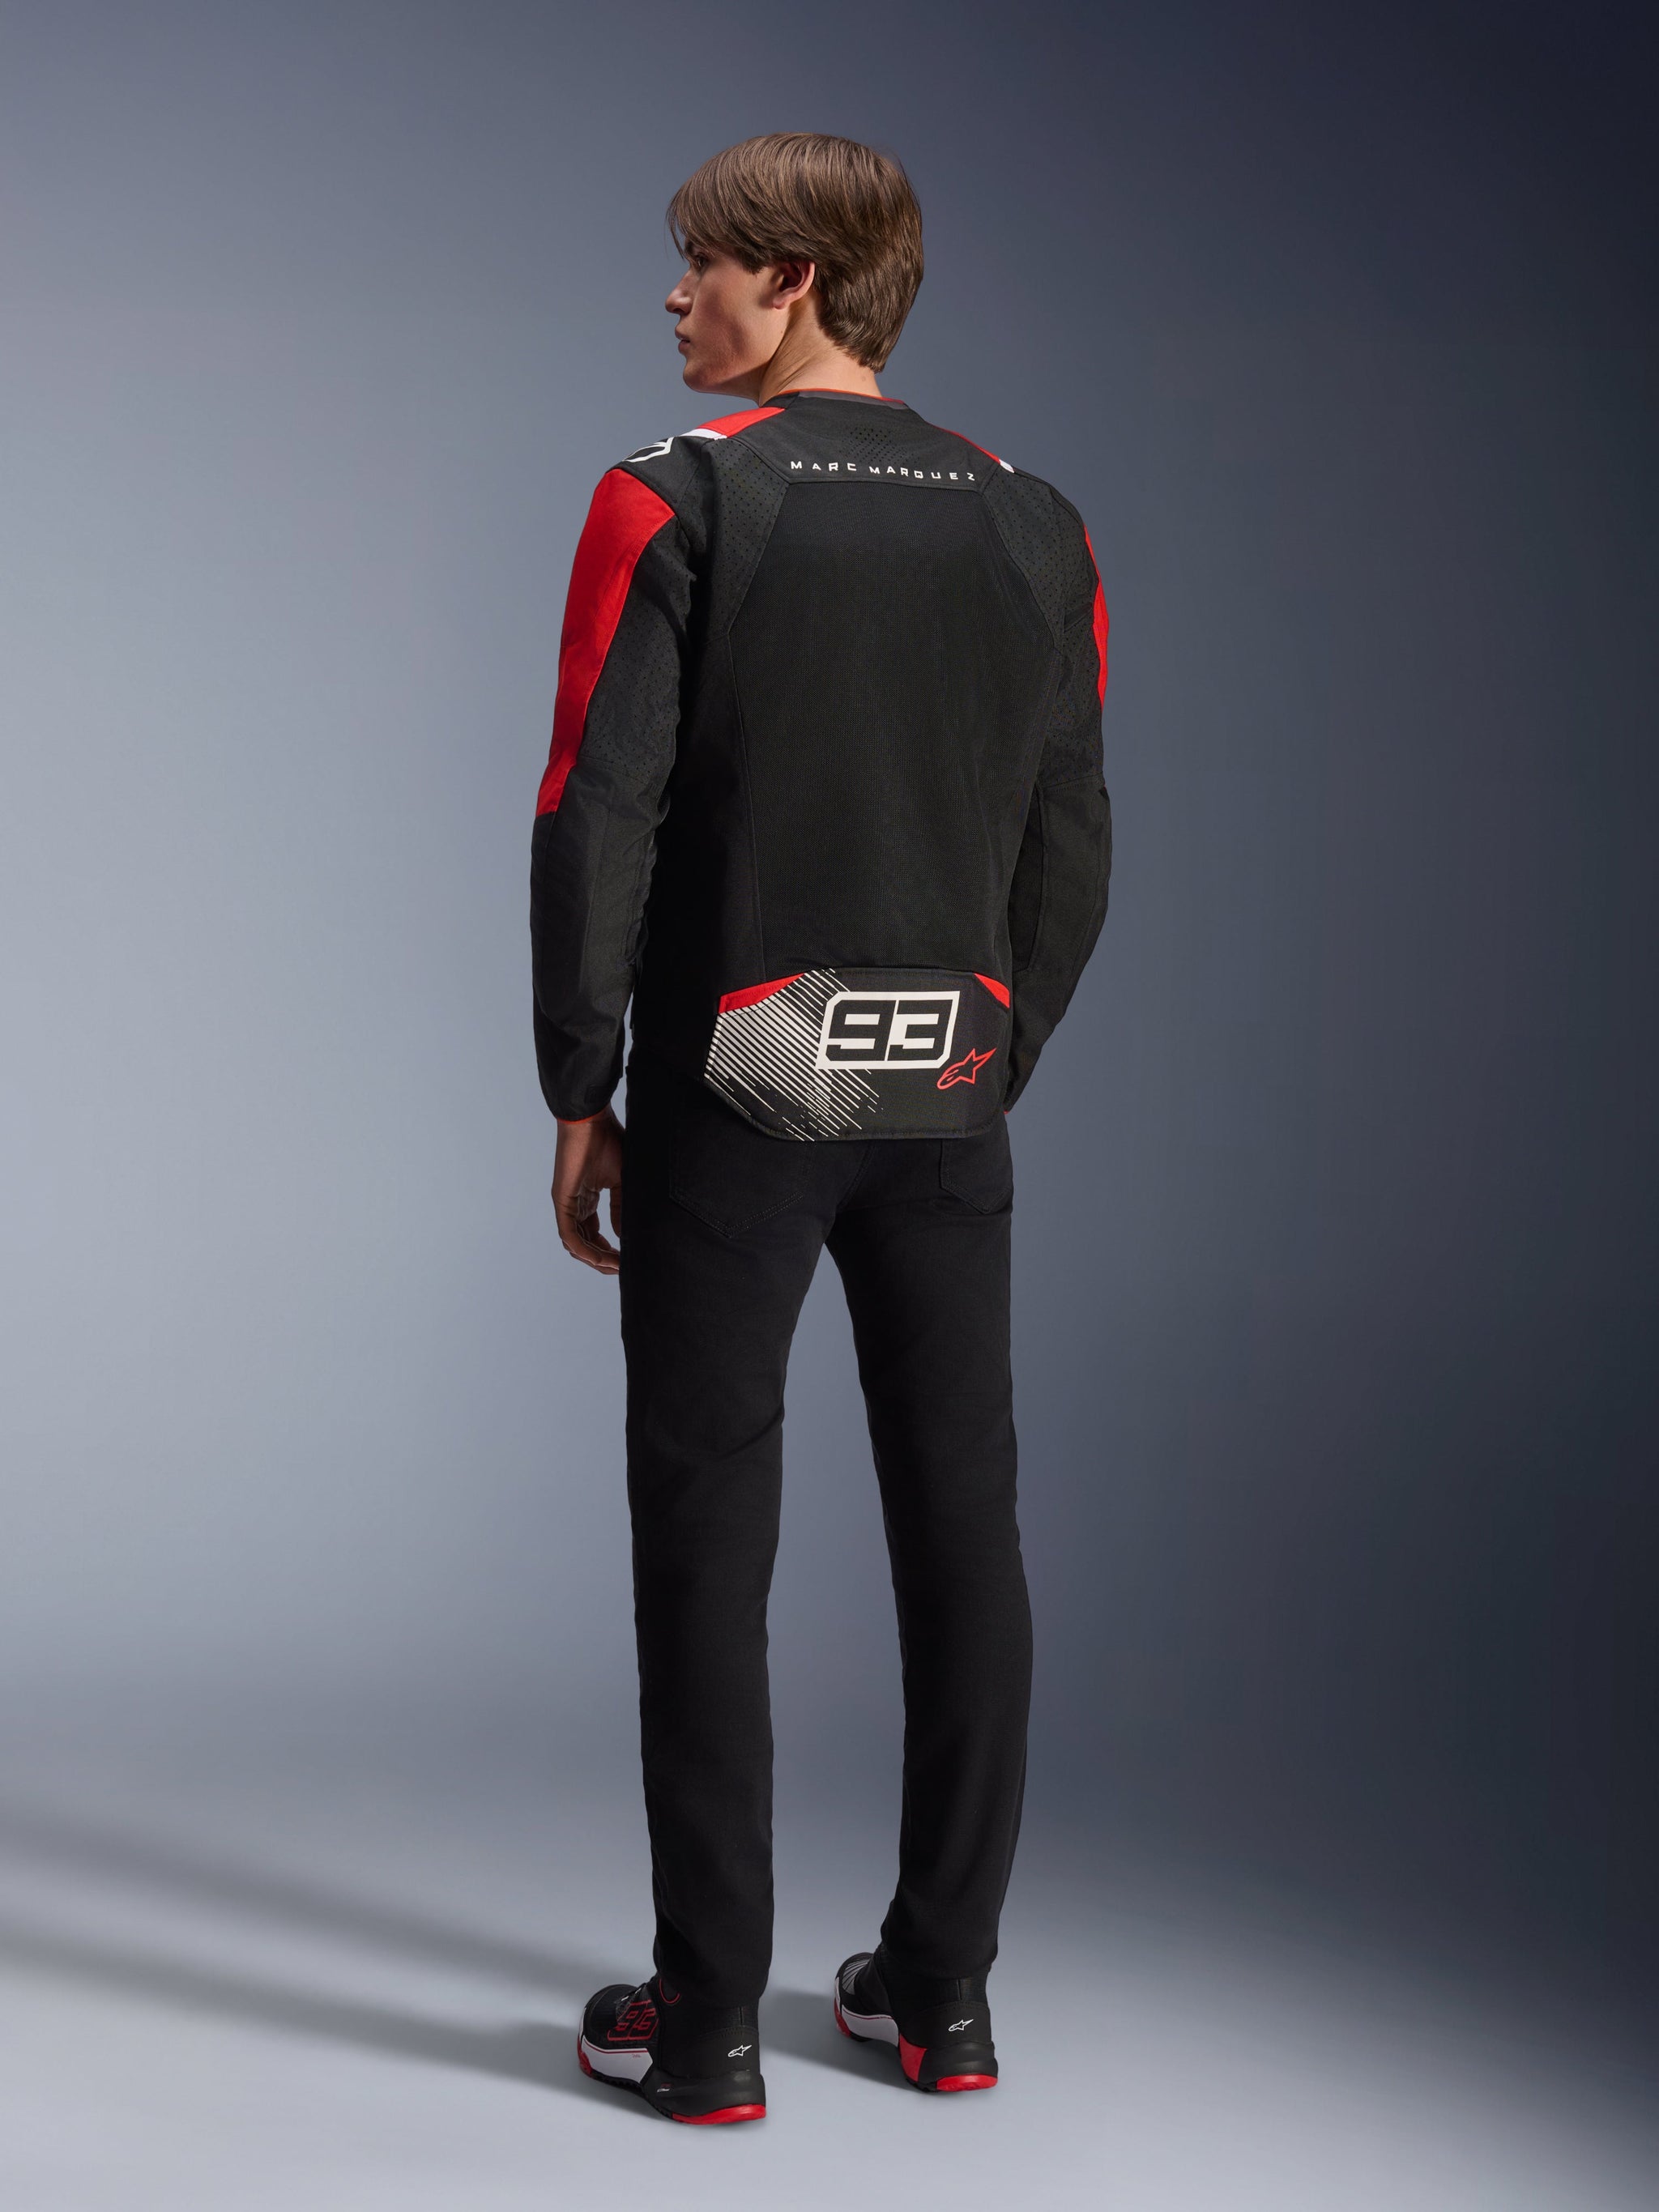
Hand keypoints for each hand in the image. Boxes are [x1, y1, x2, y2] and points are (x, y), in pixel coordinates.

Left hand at [551, 1106, 623, 1274]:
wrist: (592, 1119)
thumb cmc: (609, 1140)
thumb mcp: (622, 1181)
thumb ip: (621, 1208)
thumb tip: (623, 1236)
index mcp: (589, 1198)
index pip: (595, 1234)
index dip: (609, 1250)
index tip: (627, 1259)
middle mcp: (576, 1204)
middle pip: (585, 1243)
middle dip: (603, 1260)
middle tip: (621, 1269)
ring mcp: (567, 1203)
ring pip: (576, 1243)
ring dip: (595, 1259)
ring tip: (615, 1266)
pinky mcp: (562, 1200)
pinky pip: (569, 1234)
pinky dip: (583, 1250)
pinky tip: (599, 1259)